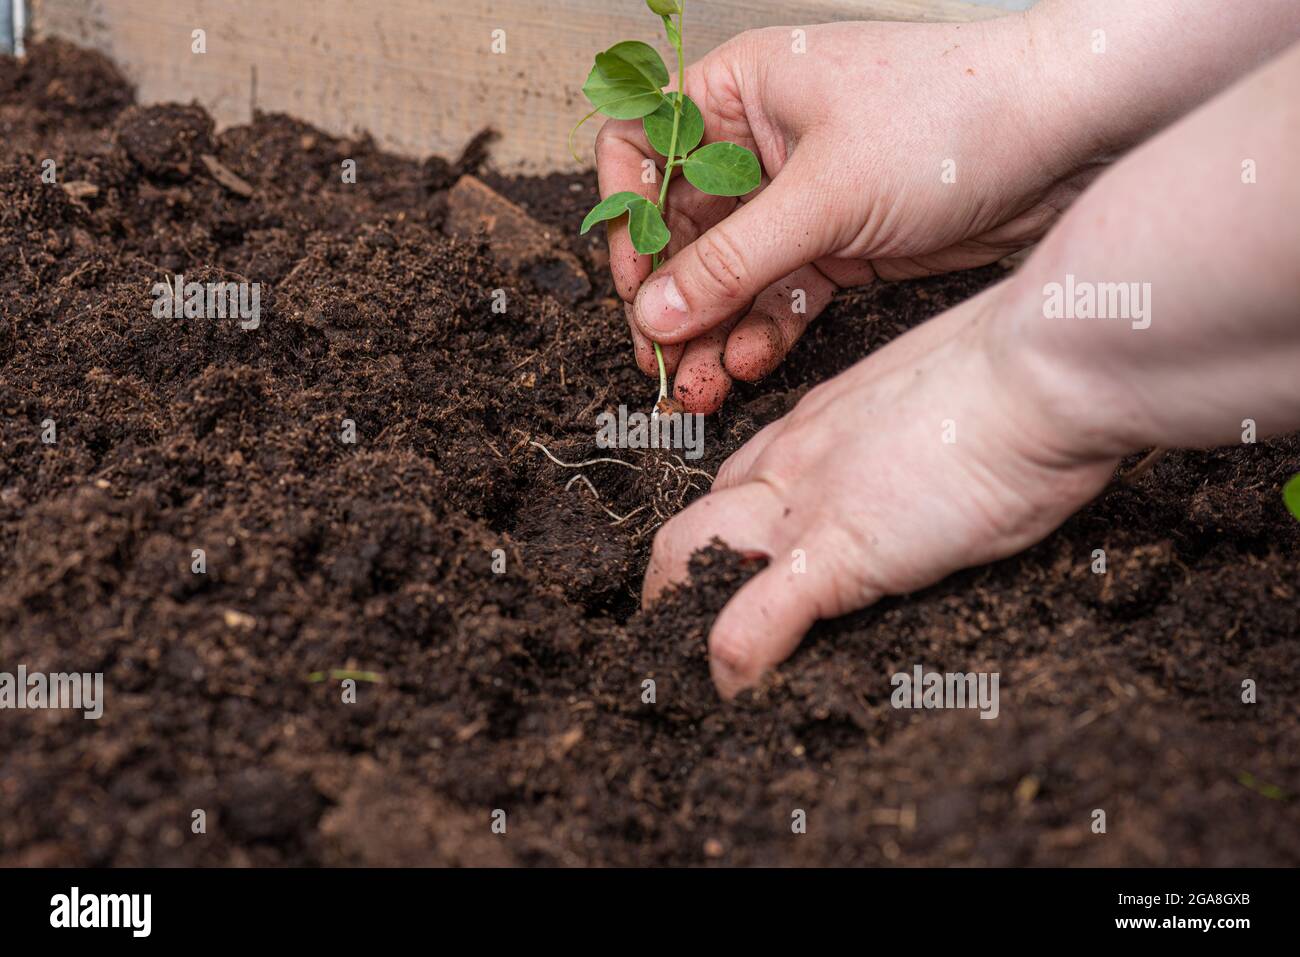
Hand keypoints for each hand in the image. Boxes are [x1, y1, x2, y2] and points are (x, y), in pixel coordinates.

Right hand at [596, 16, 1102, 411]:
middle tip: (660, 360)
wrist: (1065, 138)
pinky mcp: (838, 245)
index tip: (634, 283)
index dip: (628, 218)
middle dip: (672, 299)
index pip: (644, 149)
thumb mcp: (825, 193)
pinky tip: (746, 369)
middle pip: (684, 229)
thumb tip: (655, 309)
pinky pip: (778, 296)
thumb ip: (733, 260)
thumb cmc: (951, 119)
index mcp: (740, 92)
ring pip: (730, 274)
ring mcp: (799, 199)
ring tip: (699, 387)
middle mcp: (760, 144)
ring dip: (713, 331)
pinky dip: (761, 333)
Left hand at [643, 285, 1119, 696]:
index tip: (734, 568)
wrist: (1048, 367)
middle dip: (676, 577)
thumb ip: (914, 435)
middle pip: (695, 518)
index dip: (726, 530)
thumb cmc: (1024, 374)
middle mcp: (793, 457)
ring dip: (681, 616)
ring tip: (696, 672)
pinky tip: (739, 696)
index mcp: (819, 421)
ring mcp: (804, 502)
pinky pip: (754, 619)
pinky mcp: (836, 550)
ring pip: (690, 556)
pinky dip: (736, 665)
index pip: (741, 479)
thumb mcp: (945, 397)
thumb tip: (937, 460)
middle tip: (690, 629)